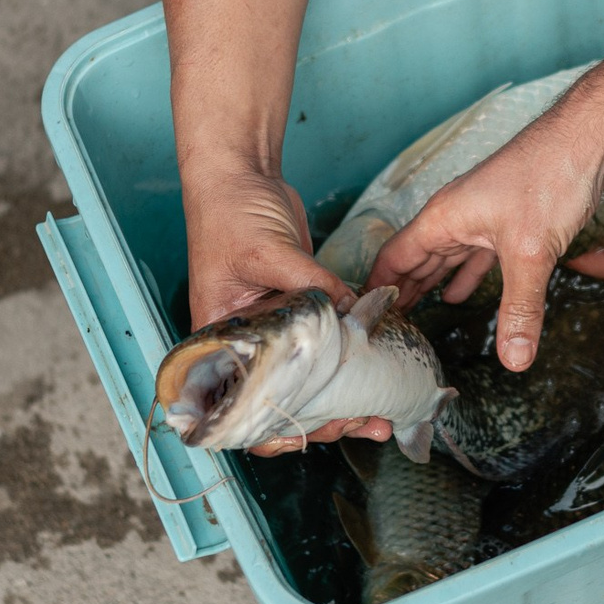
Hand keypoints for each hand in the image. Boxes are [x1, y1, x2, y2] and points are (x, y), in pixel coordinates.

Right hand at [180, 164, 391, 452]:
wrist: (239, 172)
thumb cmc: (228, 212)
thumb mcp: (268, 253)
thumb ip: (313, 287)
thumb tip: (356, 313)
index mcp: (220, 344)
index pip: (242, 407)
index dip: (276, 428)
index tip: (316, 431)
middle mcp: (248, 345)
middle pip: (285, 401)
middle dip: (327, 418)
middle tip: (368, 423)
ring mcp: (277, 329)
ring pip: (312, 378)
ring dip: (346, 397)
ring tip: (384, 413)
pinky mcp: (301, 306)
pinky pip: (329, 344)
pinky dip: (353, 358)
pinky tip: (381, 368)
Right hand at [368, 110, 603, 372]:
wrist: (588, 137)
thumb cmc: (551, 176)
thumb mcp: (531, 253)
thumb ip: (520, 308)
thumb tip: (514, 360)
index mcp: (443, 219)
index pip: (393, 258)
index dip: (377, 289)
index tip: (364, 319)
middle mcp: (454, 215)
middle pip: (415, 260)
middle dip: (402, 293)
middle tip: (386, 330)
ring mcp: (481, 215)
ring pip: (445, 257)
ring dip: (431, 285)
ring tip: (414, 316)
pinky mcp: (508, 218)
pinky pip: (476, 253)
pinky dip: (466, 275)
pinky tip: (461, 294)